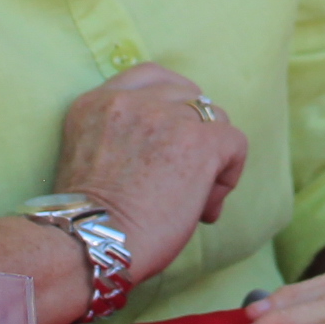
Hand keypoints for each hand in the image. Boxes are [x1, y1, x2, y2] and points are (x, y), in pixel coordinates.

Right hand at [0, 64, 247, 323]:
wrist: (93, 246)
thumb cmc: (89, 224)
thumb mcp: (92, 159)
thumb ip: (124, 139)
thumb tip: (180, 150)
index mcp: (94, 103)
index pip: (150, 77)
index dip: (171, 104)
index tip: (173, 135)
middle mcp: (128, 101)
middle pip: (188, 96)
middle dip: (192, 133)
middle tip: (182, 179)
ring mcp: (165, 116)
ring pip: (214, 119)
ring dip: (211, 157)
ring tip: (193, 200)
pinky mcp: (198, 141)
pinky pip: (235, 143)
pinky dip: (228, 175)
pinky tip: (206, 206)